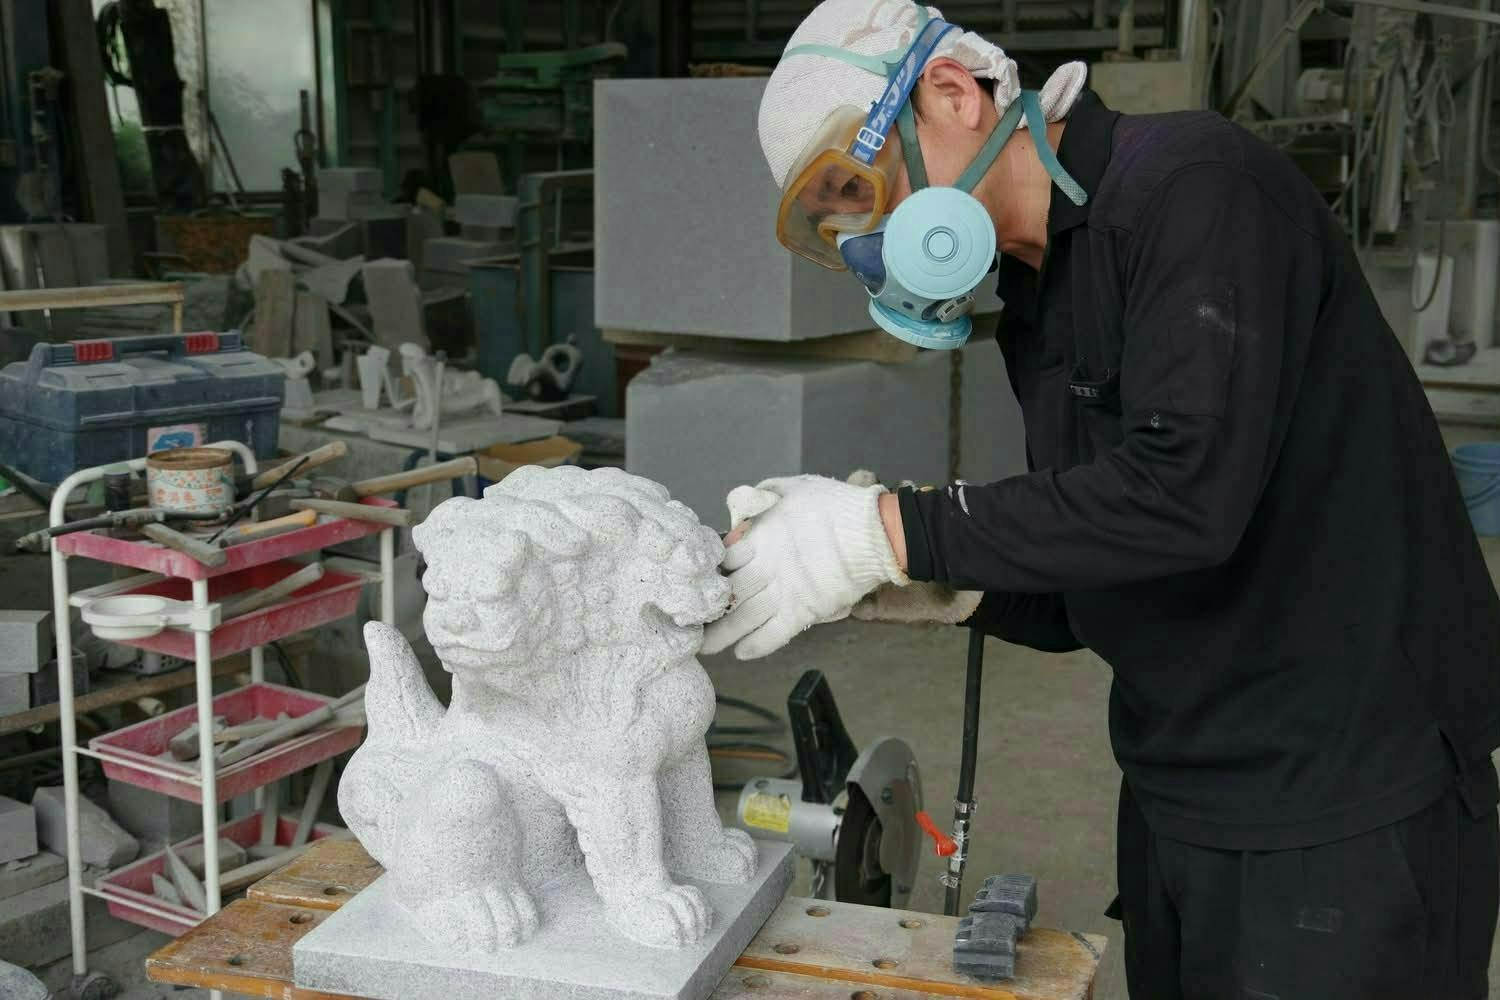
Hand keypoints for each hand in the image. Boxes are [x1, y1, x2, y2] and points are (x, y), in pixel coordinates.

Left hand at [702, 475, 906, 659]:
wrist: (875, 532)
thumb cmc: (835, 505)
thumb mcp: (792, 487)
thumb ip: (761, 495)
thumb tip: (740, 507)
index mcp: (760, 535)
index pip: (724, 557)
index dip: (712, 569)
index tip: (703, 579)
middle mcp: (766, 567)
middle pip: (727, 592)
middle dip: (708, 608)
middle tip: (691, 620)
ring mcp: (784, 592)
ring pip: (744, 618)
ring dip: (723, 635)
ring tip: (705, 648)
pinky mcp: (804, 611)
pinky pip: (775, 635)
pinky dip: (758, 645)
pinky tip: (742, 654)